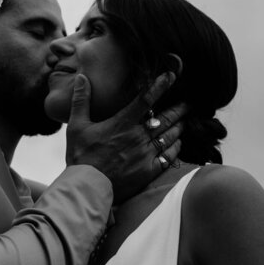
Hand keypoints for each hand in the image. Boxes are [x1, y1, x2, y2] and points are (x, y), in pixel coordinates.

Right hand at [64, 71, 186, 203]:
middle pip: (165, 118)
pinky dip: (176, 148)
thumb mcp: (76, 126)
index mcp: (122, 124)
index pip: (145, 100)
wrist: (87, 187)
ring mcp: (145, 154)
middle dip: (178, 109)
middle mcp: (138, 137)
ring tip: (184, 121)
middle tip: (187, 104)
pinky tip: (178, 143)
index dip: (159, 86)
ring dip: (179, 127)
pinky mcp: (149, 171)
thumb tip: (82, 77)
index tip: (170, 77)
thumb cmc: (80, 157)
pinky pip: (169, 157)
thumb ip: (81, 100)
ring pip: (170, 136)